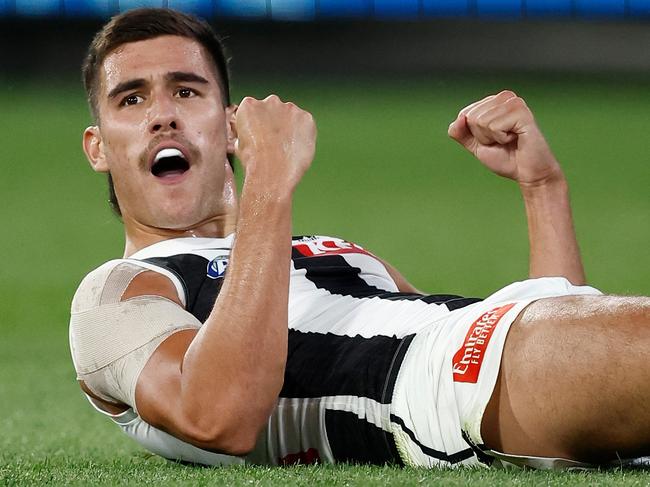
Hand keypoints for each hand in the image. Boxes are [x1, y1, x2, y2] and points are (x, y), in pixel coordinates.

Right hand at [233, 95, 315, 193]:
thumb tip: (250, 137)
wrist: (273, 172)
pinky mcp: (306, 118)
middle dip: (274, 122)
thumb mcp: (239, 145)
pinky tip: (297, 147)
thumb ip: (246, 133)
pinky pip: (305, 123)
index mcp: (249, 106)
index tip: (260, 134)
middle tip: (274, 141)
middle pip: (273, 109)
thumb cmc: (255, 161)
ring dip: (289, 127)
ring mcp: (290, 109)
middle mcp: (270, 102)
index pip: (253, 108)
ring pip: (290, 115)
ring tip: (286, 147)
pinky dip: (303, 133)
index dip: (257, 124)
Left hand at [448, 91, 563, 185]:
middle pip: (471, 117)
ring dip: (492, 138)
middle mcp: (505, 97)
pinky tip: (516, 138)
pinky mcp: (522, 112)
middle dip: (482, 136)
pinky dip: (501, 139)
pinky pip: (494, 126)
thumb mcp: (475, 145)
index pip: (465, 114)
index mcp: (493, 102)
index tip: (492, 140)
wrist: (527, 173)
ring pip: (481, 121)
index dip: (474, 134)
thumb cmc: (505, 158)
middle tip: (501, 141)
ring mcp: (514, 103)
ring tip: (509, 140)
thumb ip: (460, 133)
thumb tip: (459, 118)